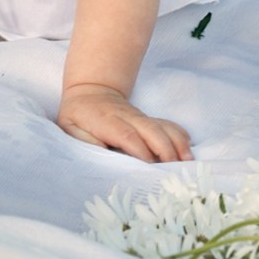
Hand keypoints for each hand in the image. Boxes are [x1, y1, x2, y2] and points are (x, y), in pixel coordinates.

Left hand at [56, 83, 192, 162]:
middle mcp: (127, 117)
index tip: (150, 163)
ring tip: (188, 160)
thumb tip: (102, 152)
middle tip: (174, 167)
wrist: (90, 92)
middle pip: (149, 129)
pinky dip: (179, 135)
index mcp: (105, 120)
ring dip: (176, 142)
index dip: (139, 148)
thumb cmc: (77, 116)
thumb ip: (84, 140)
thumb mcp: (70, 127)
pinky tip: (188, 148)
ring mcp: (140, 117)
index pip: (126, 134)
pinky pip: (167, 124)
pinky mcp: (147, 120)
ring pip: (162, 126)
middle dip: (164, 147)